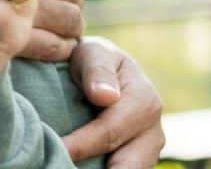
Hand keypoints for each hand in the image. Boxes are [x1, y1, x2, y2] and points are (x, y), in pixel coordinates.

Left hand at [63, 37, 164, 166]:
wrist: (103, 69)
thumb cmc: (94, 59)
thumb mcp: (94, 53)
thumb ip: (98, 71)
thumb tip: (105, 97)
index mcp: (144, 102)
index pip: (110, 131)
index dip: (81, 144)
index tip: (58, 149)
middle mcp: (153, 131)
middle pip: (127, 164)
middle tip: (66, 167)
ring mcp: (147, 149)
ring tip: (68, 167)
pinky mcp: (137, 160)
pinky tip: (78, 167)